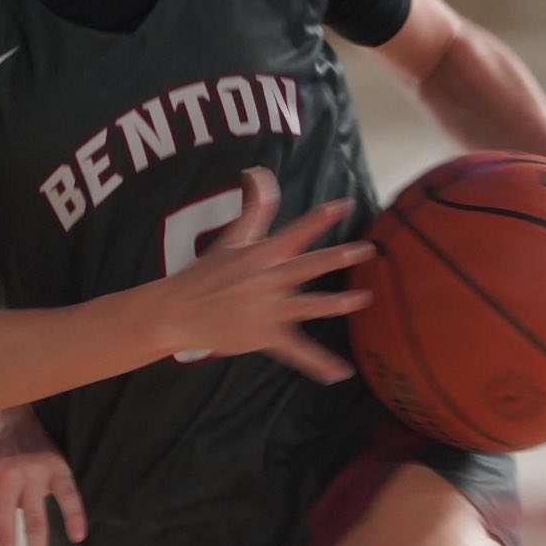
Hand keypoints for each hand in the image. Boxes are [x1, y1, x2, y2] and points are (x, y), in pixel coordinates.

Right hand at [157, 169, 374, 386]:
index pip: (296, 232)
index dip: (320, 218)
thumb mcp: (232, 237)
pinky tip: (340, 373)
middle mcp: (268, 280)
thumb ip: (254, 207)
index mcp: (262, 255)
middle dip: (338, 257)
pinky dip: (318, 364)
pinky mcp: (266, 336)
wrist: (179, 311)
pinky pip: (297, 352)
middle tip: (366, 250)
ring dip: (338, 304)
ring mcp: (268, 309)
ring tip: (363, 299)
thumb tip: (259, 172)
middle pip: (309, 266)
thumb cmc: (207, 272)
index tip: (345, 206)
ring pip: (310, 306)